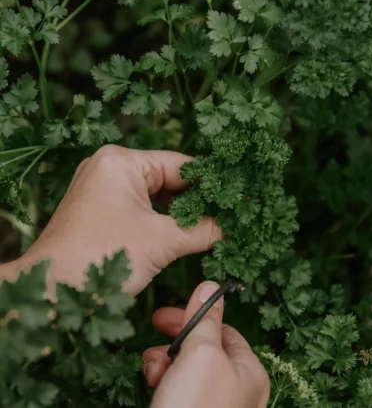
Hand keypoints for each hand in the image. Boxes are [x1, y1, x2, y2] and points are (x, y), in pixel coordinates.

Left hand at [0, 145, 221, 294]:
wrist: (52, 293)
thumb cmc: (103, 257)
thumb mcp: (162, 241)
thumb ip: (203, 230)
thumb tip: (233, 228)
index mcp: (122, 162)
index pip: (180, 165)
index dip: (210, 183)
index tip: (236, 197)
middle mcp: (111, 168)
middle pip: (168, 180)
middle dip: (197, 201)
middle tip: (229, 215)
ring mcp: (105, 189)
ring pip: (157, 197)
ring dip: (181, 213)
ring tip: (214, 225)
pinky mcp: (103, 210)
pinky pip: (142, 209)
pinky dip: (164, 221)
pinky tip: (186, 233)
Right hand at [143, 281, 269, 407]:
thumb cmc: (195, 407)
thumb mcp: (201, 353)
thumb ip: (205, 319)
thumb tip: (210, 287)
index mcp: (247, 371)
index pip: (222, 330)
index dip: (195, 317)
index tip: (166, 314)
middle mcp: (234, 388)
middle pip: (203, 348)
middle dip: (176, 340)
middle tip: (155, 333)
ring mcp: (213, 405)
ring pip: (187, 368)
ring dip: (165, 361)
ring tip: (153, 370)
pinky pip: (179, 388)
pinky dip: (164, 381)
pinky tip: (153, 385)